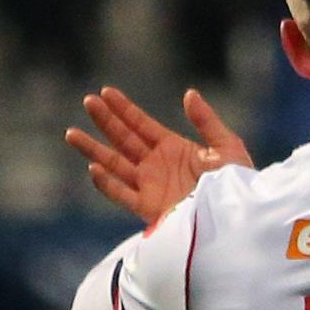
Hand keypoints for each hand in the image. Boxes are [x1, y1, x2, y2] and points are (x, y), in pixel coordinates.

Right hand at [64, 87, 254, 222]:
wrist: (237, 216)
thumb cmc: (238, 184)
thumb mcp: (226, 146)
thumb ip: (206, 121)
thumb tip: (188, 94)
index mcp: (172, 149)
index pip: (141, 125)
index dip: (123, 109)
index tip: (105, 92)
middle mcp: (156, 166)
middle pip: (123, 140)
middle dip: (105, 121)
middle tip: (87, 102)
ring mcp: (150, 187)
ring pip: (115, 165)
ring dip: (94, 149)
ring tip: (72, 133)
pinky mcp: (150, 208)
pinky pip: (123, 195)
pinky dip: (107, 183)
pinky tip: (94, 167)